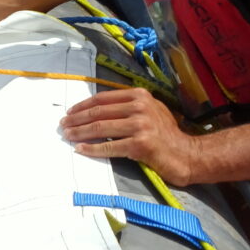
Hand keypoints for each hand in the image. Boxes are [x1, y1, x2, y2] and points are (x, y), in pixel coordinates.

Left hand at [59, 88, 200, 186]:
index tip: (70, 112)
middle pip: (98, 112)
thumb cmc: (165, 133)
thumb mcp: (150, 110)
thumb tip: (96, 108)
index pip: (103, 98)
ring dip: (80, 133)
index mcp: (139, 95)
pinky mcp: (140, 144)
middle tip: (63, 125)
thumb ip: (127, 105)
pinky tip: (81, 149)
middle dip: (77, 119)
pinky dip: (92, 148)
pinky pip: (109, 146)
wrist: (186, 154)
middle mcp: (139, 107)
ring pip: (100, 128)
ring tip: (67, 136)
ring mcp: (140, 125)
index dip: (83, 105)